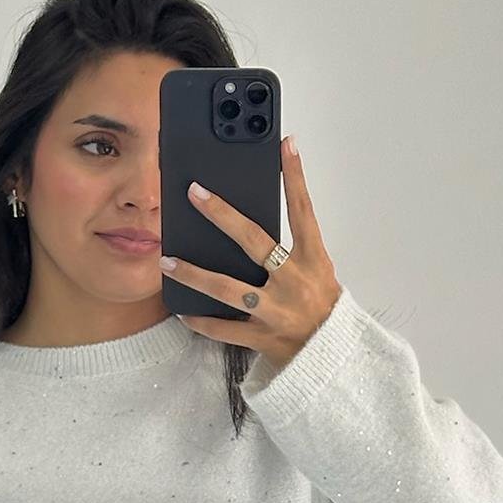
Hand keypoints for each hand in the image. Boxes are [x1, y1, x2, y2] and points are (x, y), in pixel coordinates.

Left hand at [163, 137, 342, 368]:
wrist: (335, 357)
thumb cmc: (324, 310)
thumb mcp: (318, 272)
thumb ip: (292, 250)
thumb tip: (252, 222)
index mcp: (312, 261)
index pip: (303, 211)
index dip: (296, 177)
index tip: (286, 145)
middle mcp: (293, 282)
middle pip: (253, 242)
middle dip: (222, 215)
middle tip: (195, 192)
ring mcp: (275, 311)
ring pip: (228, 289)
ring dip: (194, 274)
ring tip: (167, 259)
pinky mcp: (262, 338)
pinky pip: (224, 330)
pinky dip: (202, 322)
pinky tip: (181, 311)